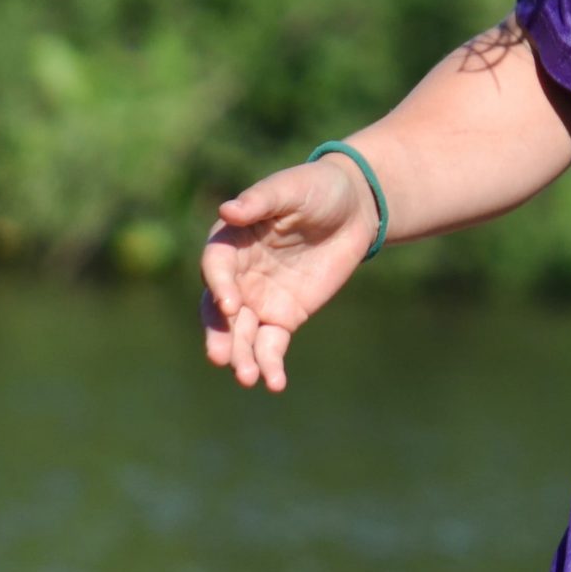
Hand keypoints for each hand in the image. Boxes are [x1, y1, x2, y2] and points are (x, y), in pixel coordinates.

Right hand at [200, 154, 382, 391]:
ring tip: (247, 378)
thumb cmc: (316, 188)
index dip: (219, 285)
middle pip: (218, 309)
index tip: (230, 304)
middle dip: (219, 333)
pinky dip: (270, 364)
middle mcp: (238, 274)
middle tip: (220, 357)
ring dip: (241, 356)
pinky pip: (270, 345)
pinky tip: (274, 383)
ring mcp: (259, 299)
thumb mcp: (291, 188)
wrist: (354, 208)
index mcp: (232, 240)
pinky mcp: (284, 317)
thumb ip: (261, 201)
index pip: (216, 266)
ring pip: (242, 333)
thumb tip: (228, 211)